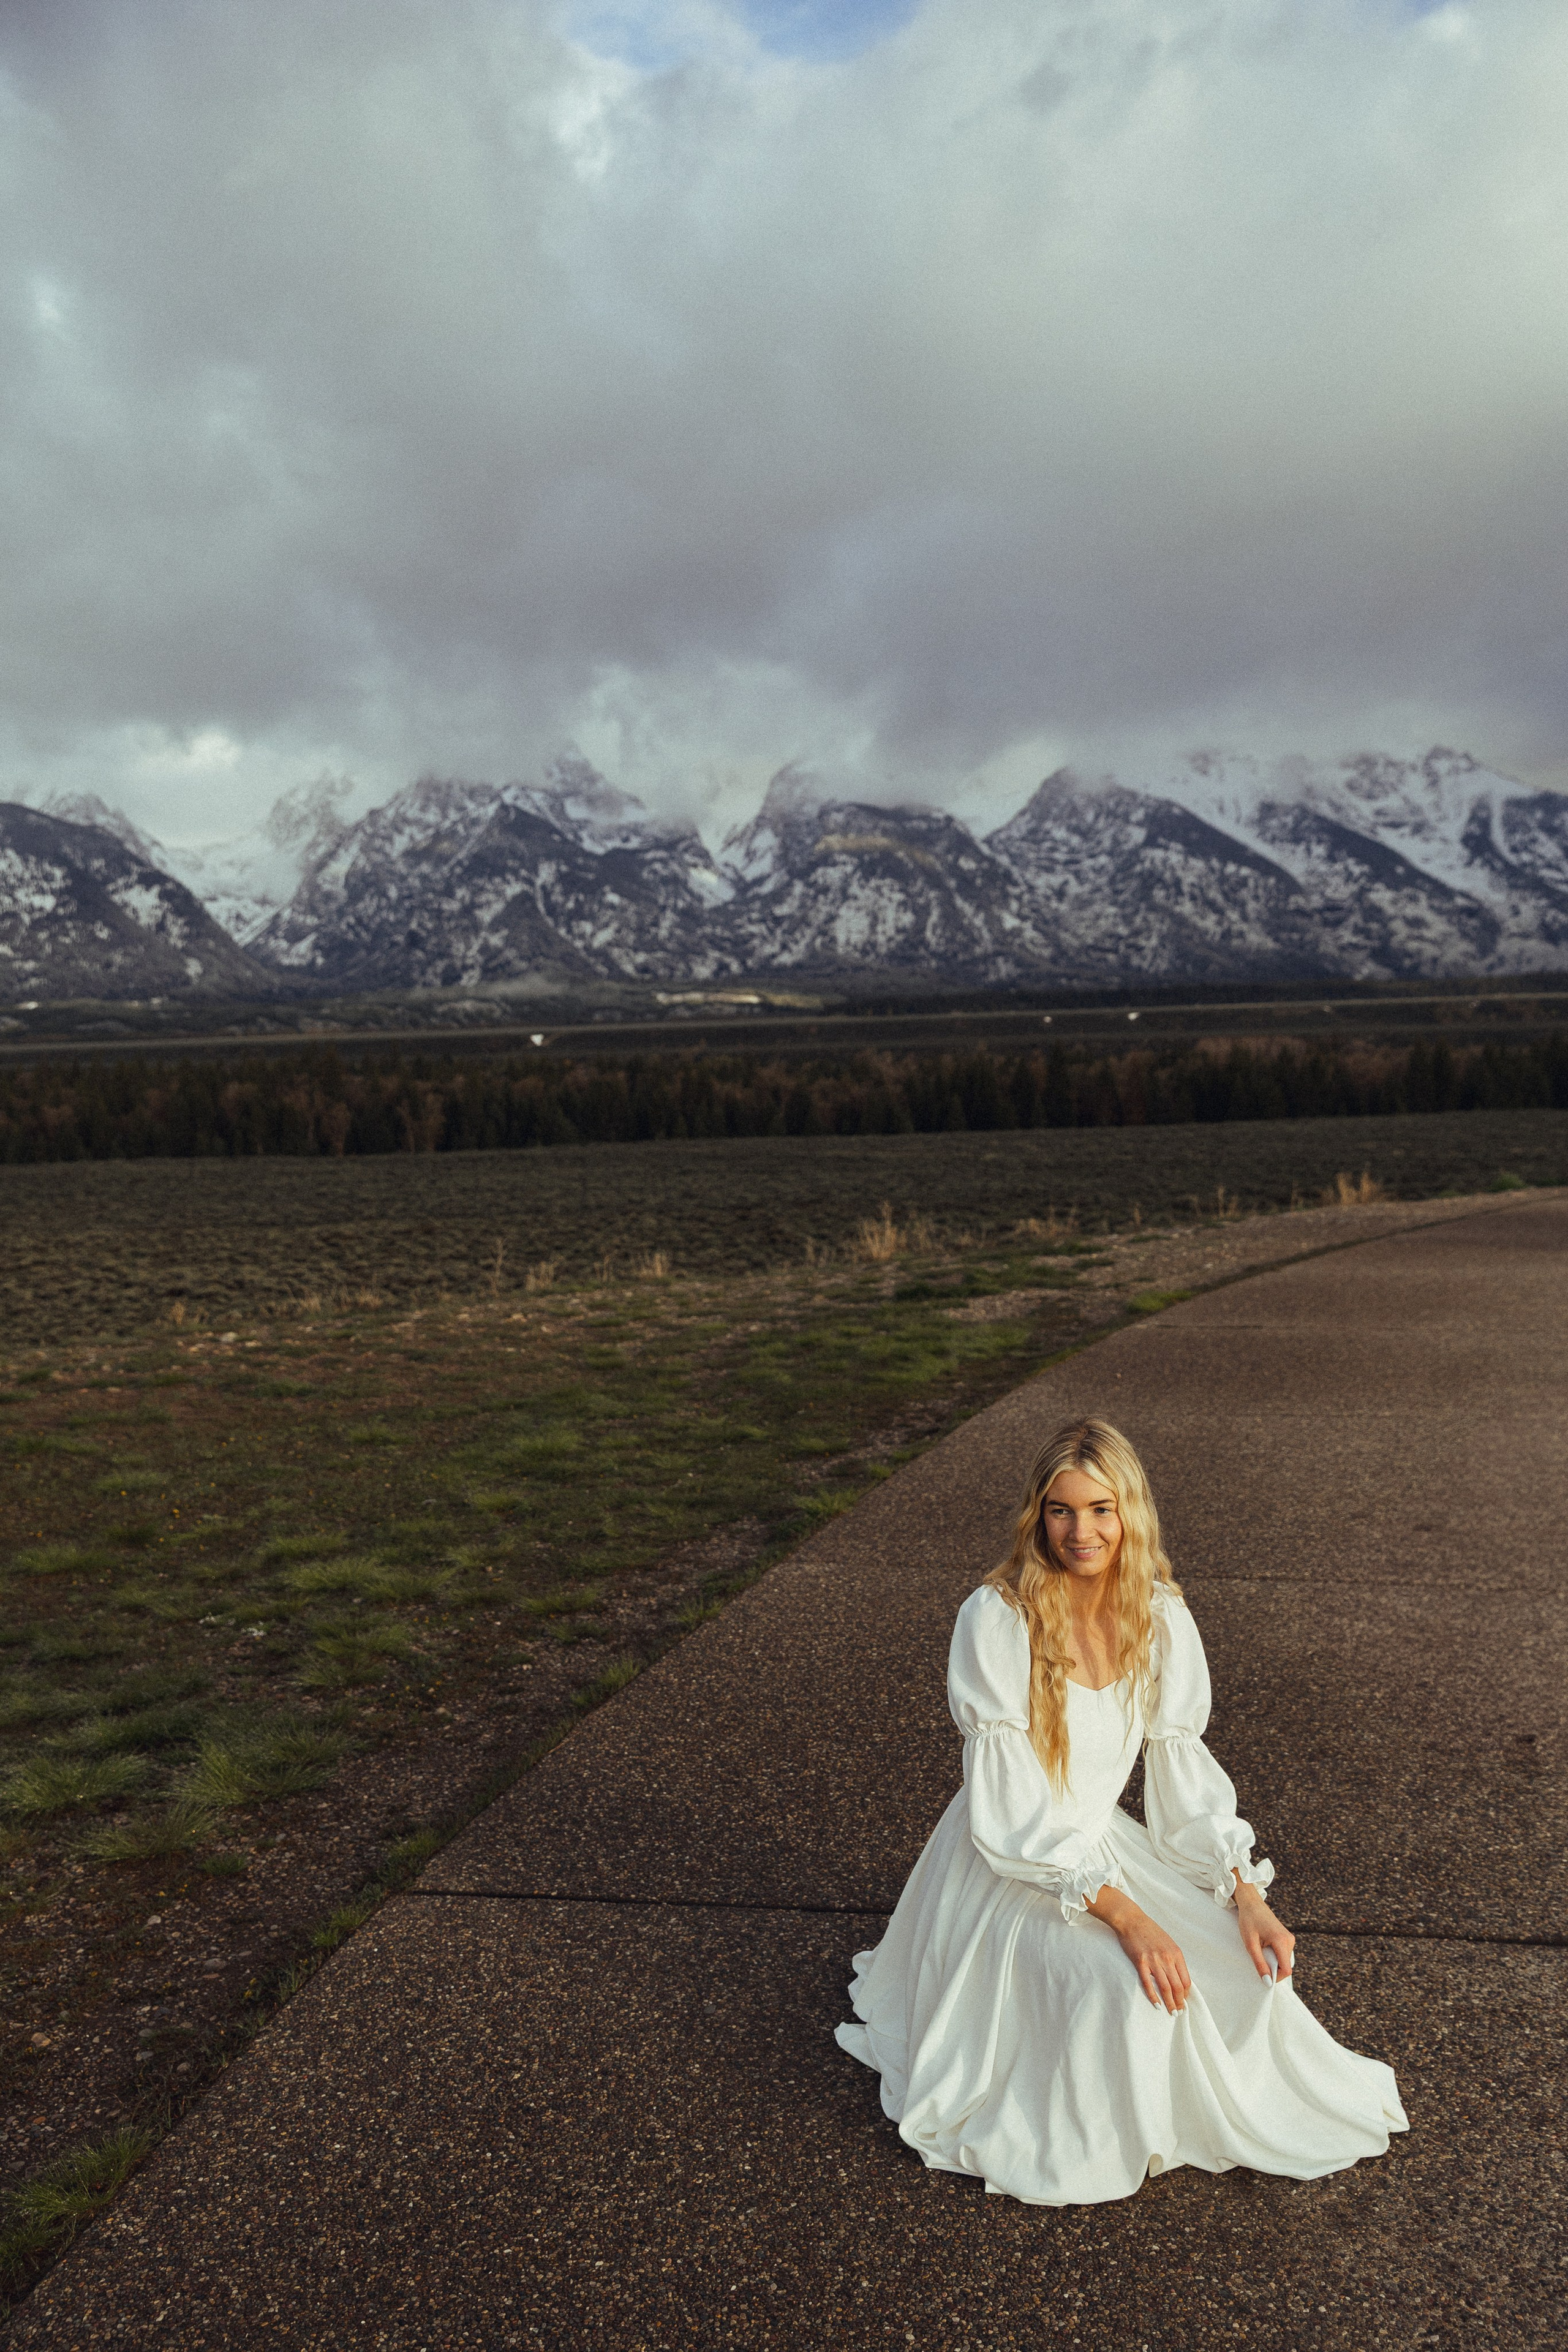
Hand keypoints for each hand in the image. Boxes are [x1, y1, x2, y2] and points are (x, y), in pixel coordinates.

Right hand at [1088, 1888, 1190, 2012]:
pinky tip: (1156, 2004)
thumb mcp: (1168, 1943)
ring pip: (1165, 1987)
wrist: (1132, 1920)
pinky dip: (1153, 1996)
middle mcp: (1167, 1958)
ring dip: (1169, 2003)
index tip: (1184, 2001)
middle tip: (1179, 2011)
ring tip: (1171, 2012)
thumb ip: (1174, 1959)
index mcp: (1176, 1953)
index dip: (1186, 1994)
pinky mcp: (1140, 1962)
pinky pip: (1148, 1983)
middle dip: (1180, 2002)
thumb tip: (1178, 1978)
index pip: (1186, 1980)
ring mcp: (1154, 1960)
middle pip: (1177, 1986)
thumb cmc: (1150, 1931)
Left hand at [1235, 1881, 1294, 1982]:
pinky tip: (1263, 1946)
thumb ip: (1259, 1963)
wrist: (1251, 1903)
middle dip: (1272, 1968)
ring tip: (1260, 1949)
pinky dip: (1273, 1955)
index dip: (1276, 1977)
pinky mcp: (1286, 1938)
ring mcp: (1289, 1938)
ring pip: (1284, 1961)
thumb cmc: (1249, 1920)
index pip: (1286, 1969)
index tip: (1263, 1977)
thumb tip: (1267, 1981)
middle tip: (1258, 1957)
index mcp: (1282, 1941)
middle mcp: (1290, 1940)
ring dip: (1272, 1961)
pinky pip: (1282, 1954)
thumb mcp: (1250, 1944)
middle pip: (1285, 1966)